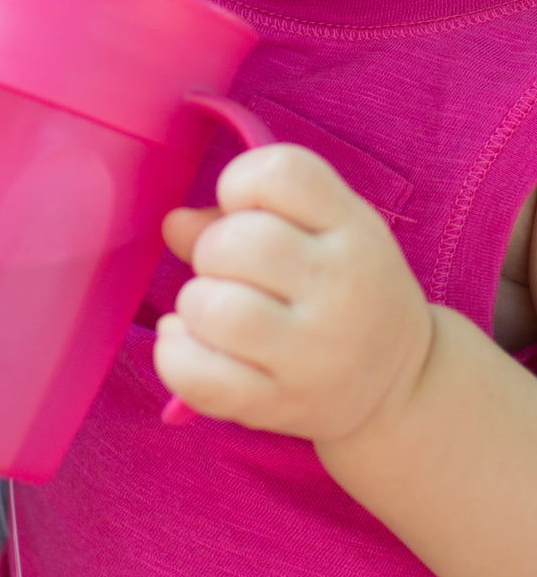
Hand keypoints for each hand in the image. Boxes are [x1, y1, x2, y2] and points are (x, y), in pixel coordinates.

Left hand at [155, 144, 433, 440]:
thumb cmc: (337, 289)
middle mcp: (343, 287)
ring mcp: (314, 354)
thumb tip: (174, 225)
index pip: (281, 172)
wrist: (402, 386)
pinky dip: (176, 354)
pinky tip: (189, 342)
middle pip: (235, 242)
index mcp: (353, 228)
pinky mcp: (281, 405)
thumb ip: (239, 215)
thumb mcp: (316, 233)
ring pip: (212, 309)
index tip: (247, 208)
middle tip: (233, 272)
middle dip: (212, 251)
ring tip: (216, 313)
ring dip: (195, 304)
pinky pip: (198, 376)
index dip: (241, 182)